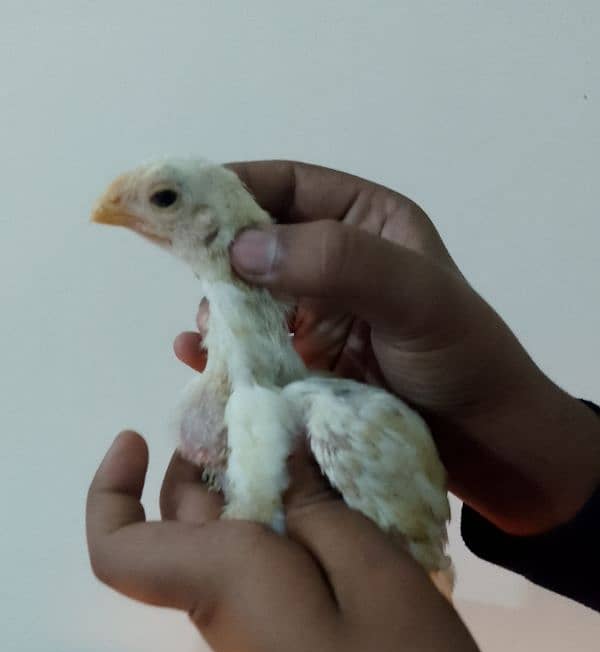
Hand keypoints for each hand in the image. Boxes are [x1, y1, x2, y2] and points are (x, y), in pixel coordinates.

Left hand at [86, 432, 502, 651]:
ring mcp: (258, 620)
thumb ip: (321, 508)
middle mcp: (225, 598)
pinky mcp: (291, 633)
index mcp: (225, 577)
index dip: (111, 489)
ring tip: (310, 438)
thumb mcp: (374, 574)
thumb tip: (285, 456)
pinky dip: (285, 516)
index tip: (140, 436)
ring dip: (250, 481)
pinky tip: (339, 497)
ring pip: (225, 536)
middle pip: (181, 519)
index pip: (119, 546)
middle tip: (261, 411)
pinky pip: (265, 560)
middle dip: (203, 459)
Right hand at [178, 159, 597, 534]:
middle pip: (259, 242)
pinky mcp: (306, 367)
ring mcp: (319, 317)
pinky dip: (224, 352)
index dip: (231, 187)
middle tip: (189, 279)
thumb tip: (241, 249)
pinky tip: (198, 358)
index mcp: (367, 222)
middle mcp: (337, 263)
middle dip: (219, 257)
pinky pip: (253, 349)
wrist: (486, 445)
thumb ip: (337, 261)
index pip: (287, 186)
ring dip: (220, 310)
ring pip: (249, 299)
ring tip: (208, 333)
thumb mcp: (414, 296)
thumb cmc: (461, 359)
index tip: (177, 204)